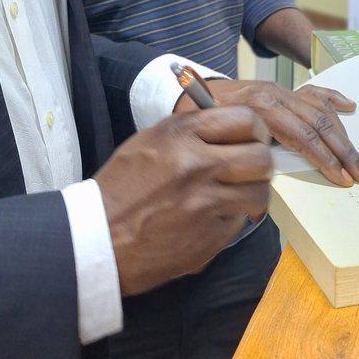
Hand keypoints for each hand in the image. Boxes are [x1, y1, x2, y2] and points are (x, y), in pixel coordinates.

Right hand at [95, 106, 272, 294]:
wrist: (98, 239)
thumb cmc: (122, 188)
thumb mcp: (151, 141)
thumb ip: (192, 130)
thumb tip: (229, 127)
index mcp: (182, 134)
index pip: (246, 119)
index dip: (256, 130)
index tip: (253, 139)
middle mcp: (198, 165)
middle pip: (260, 158)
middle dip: (260, 164)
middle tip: (250, 170)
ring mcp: (206, 203)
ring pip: (258, 193)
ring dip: (251, 195)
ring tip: (234, 197)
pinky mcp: (210, 238)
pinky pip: (239, 223)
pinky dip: (231, 221)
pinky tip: (210, 219)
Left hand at [182, 79, 358, 187]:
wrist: (190, 92)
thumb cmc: (199, 124)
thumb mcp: (212, 145)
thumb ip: (239, 164)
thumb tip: (261, 198)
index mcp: (258, 108)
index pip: (301, 135)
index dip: (323, 159)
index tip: (340, 179)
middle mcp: (274, 95)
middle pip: (318, 123)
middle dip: (343, 152)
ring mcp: (281, 89)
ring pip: (320, 110)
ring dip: (344, 136)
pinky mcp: (283, 89)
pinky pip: (313, 91)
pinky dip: (333, 98)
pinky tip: (350, 107)